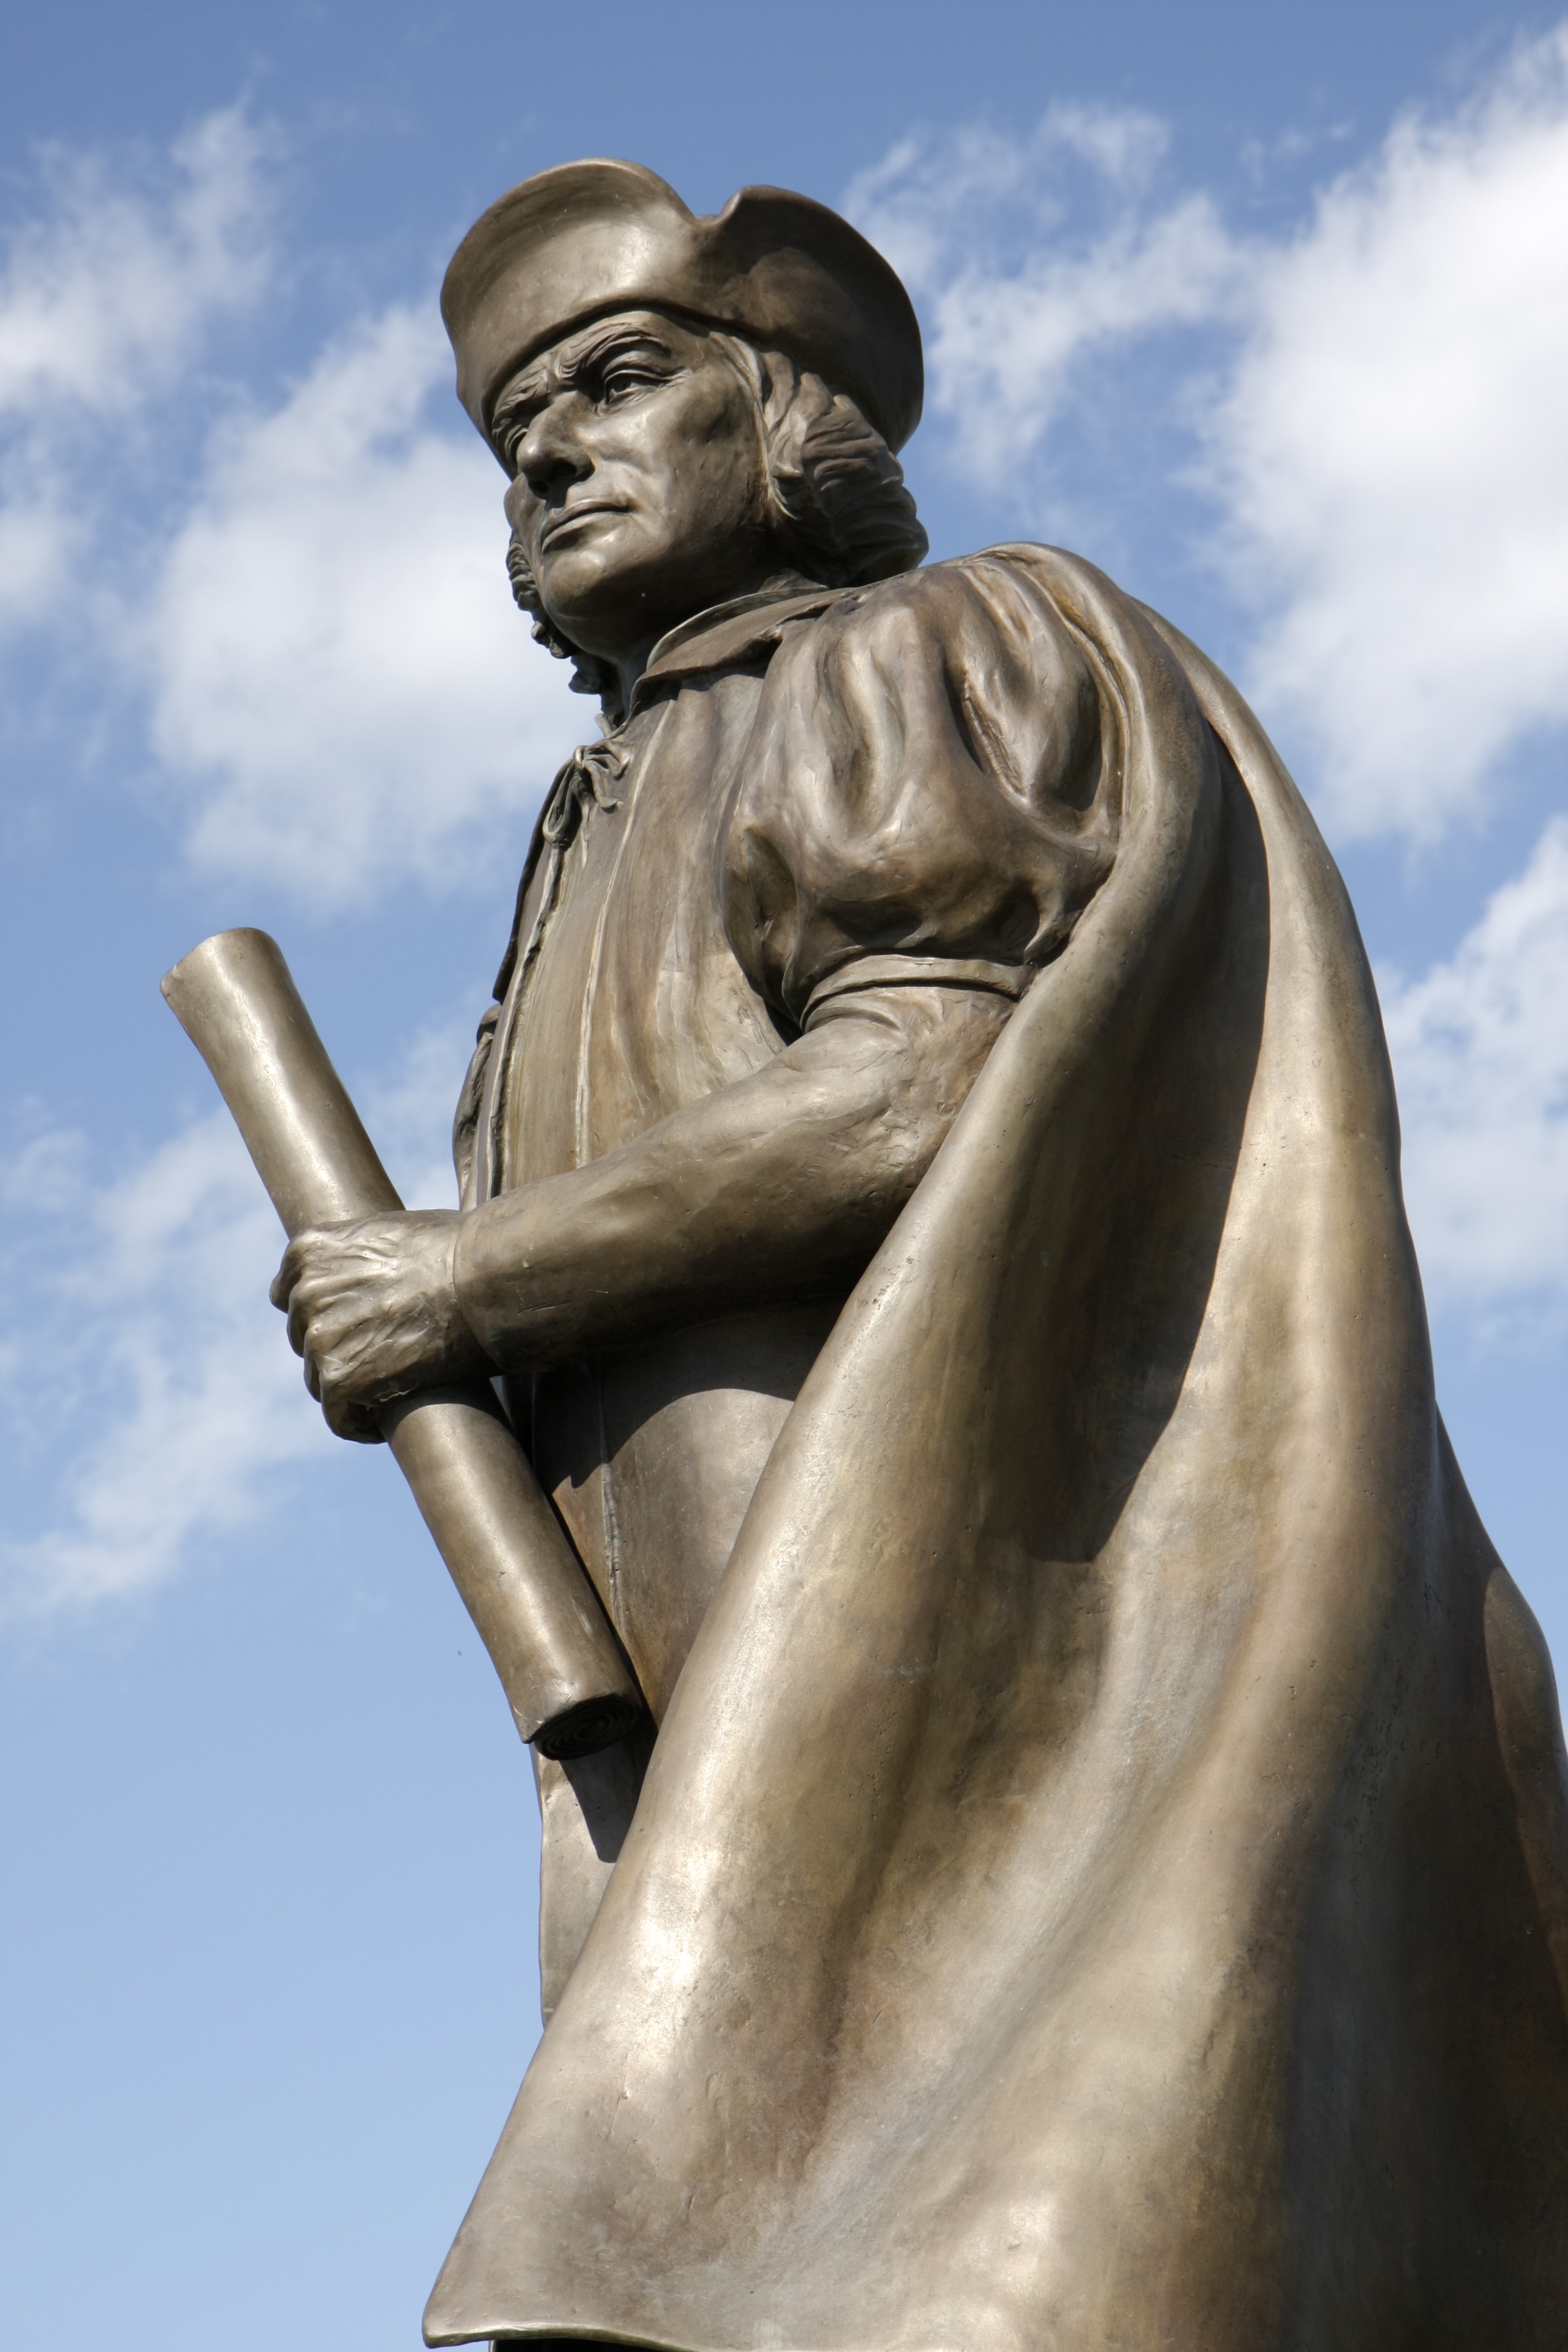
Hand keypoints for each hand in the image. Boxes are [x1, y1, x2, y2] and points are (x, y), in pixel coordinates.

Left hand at [269, 1210, 496, 1441]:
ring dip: (352, 1390)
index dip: (323, 1315)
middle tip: (386, 1359)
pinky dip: (361, 1424)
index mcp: (310, 1250)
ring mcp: (320, 1336)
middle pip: (306, 1340)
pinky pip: (339, 1417)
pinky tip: (387, 1423)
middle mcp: (306, 1291)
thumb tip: (363, 1281)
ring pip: (320, 1381)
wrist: (486, 1280)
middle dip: (341, 1350)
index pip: (289, 1295)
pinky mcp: (341, 1378)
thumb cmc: (458, 1252)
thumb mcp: (390, 1233)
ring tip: (394, 1389)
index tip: (355, 1327)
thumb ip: (356, 1257)